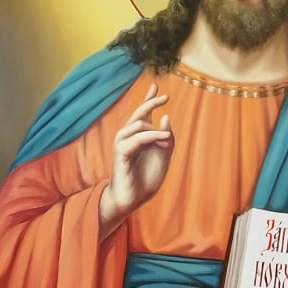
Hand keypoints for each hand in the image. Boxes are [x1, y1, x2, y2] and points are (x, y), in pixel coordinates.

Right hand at [98, 83, 173, 237]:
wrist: (131, 200)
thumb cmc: (144, 180)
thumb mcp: (163, 158)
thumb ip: (166, 140)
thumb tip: (165, 118)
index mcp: (140, 137)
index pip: (143, 114)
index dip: (149, 99)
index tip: (156, 87)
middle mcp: (129, 137)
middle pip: (138, 114)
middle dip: (150, 103)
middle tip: (165, 97)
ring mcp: (123, 144)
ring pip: (136, 125)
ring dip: (153, 127)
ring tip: (166, 137)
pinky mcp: (120, 154)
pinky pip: (134, 140)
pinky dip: (149, 137)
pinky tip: (163, 139)